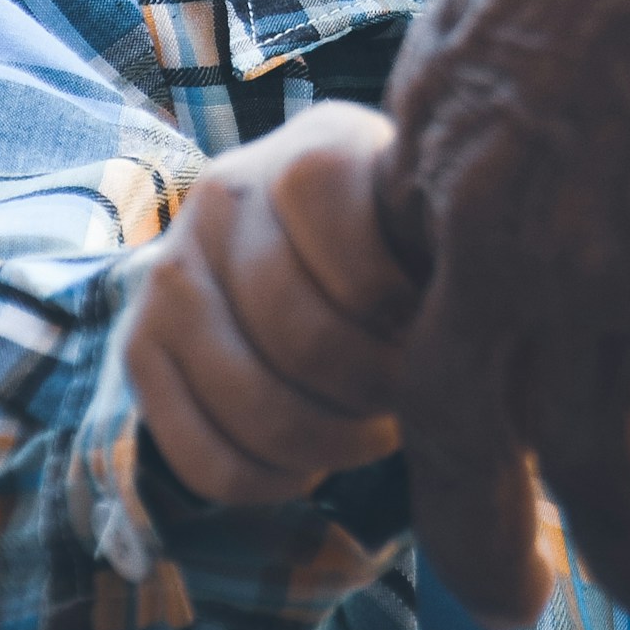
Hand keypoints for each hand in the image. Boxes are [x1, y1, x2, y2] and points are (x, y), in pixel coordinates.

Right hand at [126, 99, 421, 505]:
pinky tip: (311, 459)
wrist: (294, 234)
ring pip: (256, 407)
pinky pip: (205, 457)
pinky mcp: (138, 345)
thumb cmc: (393, 236)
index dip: (409, 326)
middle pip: (308, 343)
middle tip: (411, 400)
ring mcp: (170, 269)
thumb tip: (491, 325)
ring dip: (332, 443)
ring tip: (371, 431)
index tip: (438, 334)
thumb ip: (446, 253)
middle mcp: (226, 191)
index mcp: (316, 149)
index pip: (364, 270)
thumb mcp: (425, 218)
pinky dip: (270, 480)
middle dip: (376, 395)